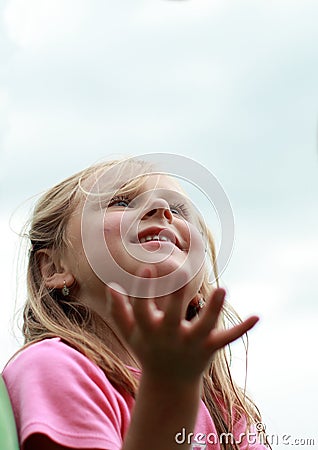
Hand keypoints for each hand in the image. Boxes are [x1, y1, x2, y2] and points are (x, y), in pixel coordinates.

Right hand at [107, 268, 258, 384]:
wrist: (169, 385)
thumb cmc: (147, 351)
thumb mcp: (130, 334)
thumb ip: (119, 311)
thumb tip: (112, 284)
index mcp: (149, 331)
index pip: (142, 309)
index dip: (144, 289)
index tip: (149, 267)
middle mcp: (169, 338)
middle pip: (172, 316)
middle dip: (177, 296)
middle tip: (183, 272)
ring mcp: (191, 344)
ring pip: (204, 326)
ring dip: (214, 309)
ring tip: (222, 288)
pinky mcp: (209, 349)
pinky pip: (226, 338)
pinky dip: (241, 329)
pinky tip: (257, 317)